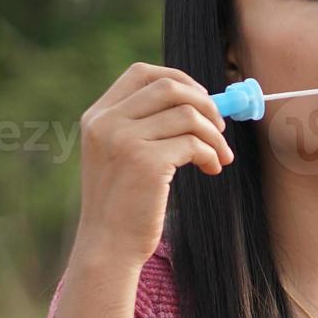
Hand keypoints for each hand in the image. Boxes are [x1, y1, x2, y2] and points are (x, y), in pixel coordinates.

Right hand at [74, 62, 233, 271]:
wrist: (108, 245)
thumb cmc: (125, 201)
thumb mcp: (122, 154)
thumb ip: (145, 124)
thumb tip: (201, 100)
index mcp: (97, 116)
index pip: (141, 73)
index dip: (179, 79)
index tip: (202, 98)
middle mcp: (106, 123)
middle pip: (169, 87)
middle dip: (205, 103)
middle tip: (220, 127)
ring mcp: (124, 140)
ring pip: (188, 115)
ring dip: (214, 135)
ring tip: (219, 156)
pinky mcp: (146, 161)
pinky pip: (194, 143)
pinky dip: (211, 154)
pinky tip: (211, 168)